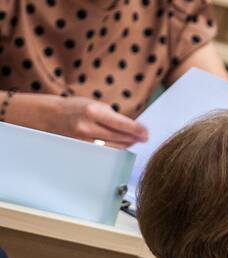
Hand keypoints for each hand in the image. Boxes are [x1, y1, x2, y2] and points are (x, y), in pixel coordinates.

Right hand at [30, 95, 147, 147]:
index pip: (122, 124)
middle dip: (135, 138)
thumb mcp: (95, 104)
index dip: (138, 130)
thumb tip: (135, 128)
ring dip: (127, 145)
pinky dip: (114, 149)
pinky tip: (121, 146)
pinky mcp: (81, 149)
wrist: (50, 116)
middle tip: (144, 137)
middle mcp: (87, 127)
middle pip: (120, 138)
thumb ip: (114, 116)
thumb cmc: (76, 108)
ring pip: (114, 147)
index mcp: (93, 112)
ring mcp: (83, 140)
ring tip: (134, 141)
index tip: (147, 133)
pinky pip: (104, 152)